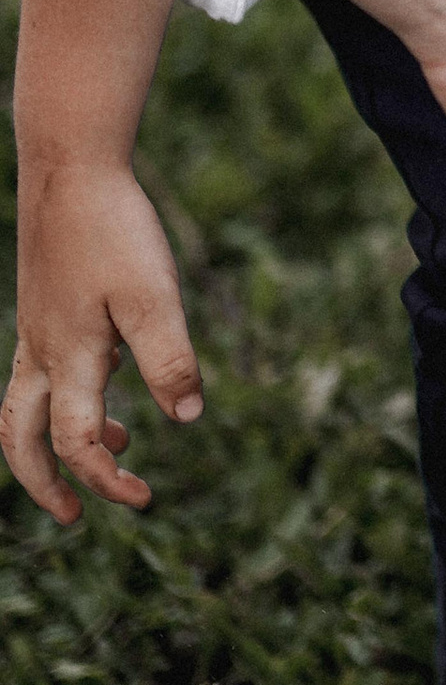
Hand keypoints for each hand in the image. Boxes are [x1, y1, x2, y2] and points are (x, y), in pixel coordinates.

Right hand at [2, 156, 203, 525]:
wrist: (71, 167)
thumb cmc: (113, 230)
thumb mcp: (154, 296)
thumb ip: (170, 358)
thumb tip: (186, 419)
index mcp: (70, 358)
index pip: (78, 443)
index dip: (106, 482)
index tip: (144, 499)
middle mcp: (43, 352)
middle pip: (20, 439)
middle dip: (43, 483)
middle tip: (75, 516)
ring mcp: (37, 330)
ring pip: (25, 406)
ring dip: (57, 440)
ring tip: (118, 448)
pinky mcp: (45, 307)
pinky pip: (43, 371)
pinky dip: (70, 394)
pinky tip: (116, 374)